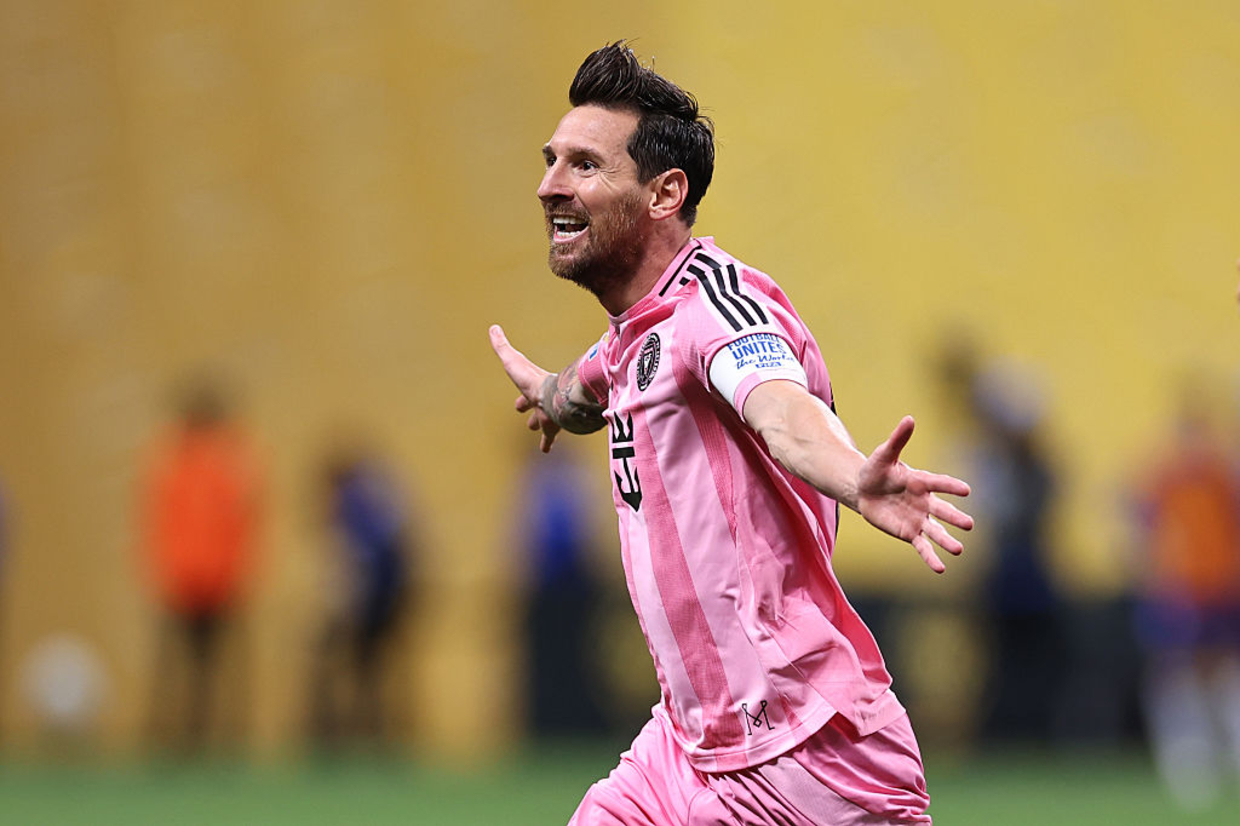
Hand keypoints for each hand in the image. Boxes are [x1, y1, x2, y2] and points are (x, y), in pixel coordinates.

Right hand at [489, 325, 560, 451]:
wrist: (553, 396)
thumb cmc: (531, 380)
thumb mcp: (512, 360)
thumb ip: (502, 346)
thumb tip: (493, 328)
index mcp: (532, 388)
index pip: (525, 393)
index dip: (521, 399)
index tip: (519, 404)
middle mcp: (541, 402)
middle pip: (535, 407)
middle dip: (532, 411)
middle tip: (529, 420)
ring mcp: (547, 415)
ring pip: (543, 423)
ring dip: (540, 427)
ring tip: (537, 432)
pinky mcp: (552, 427)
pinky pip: (549, 437)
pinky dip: (546, 444)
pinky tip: (545, 450)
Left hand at [856, 416, 973, 572]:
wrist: (863, 490)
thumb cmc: (875, 470)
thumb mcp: (883, 455)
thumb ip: (897, 440)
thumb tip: (909, 418)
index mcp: (920, 481)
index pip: (938, 483)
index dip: (950, 486)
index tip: (967, 490)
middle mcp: (924, 501)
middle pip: (942, 511)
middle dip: (954, 517)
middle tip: (970, 524)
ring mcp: (919, 519)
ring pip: (936, 532)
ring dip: (947, 541)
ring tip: (959, 550)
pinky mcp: (909, 532)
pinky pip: (922, 546)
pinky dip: (930, 557)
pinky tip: (941, 568)